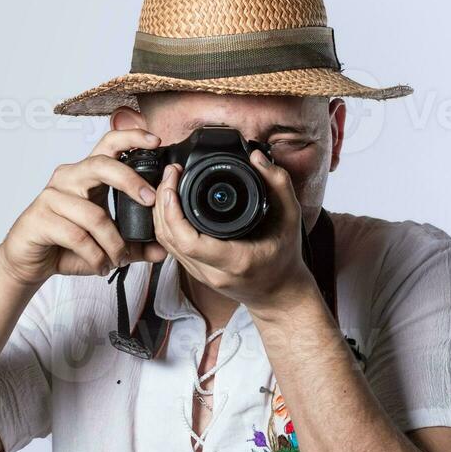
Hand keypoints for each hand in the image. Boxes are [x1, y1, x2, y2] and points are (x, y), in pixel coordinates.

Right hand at [0, 128, 170, 286]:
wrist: (29, 261)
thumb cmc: (66, 245)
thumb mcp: (107, 244)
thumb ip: (135, 245)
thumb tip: (162, 250)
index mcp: (86, 175)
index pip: (108, 144)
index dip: (132, 138)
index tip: (156, 140)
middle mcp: (68, 178)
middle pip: (101, 166)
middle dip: (130, 181)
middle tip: (150, 201)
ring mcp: (52, 196)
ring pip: (95, 215)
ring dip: (113, 244)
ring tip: (118, 260)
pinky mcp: (40, 218)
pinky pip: (77, 236)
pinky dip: (95, 256)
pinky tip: (100, 265)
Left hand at [151, 149, 316, 314]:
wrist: (280, 293)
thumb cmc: (286, 257)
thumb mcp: (291, 217)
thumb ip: (279, 184)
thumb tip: (257, 158)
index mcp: (235, 260)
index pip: (188, 240)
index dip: (171, 210)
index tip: (173, 182)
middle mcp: (213, 272)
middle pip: (169, 238)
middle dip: (161, 202)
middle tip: (170, 174)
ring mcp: (201, 275)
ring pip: (165, 243)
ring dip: (160, 212)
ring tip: (168, 183)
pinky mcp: (195, 272)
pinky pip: (171, 247)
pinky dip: (166, 223)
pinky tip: (170, 204)